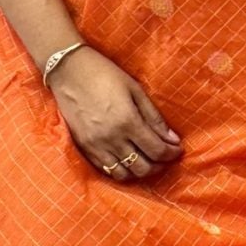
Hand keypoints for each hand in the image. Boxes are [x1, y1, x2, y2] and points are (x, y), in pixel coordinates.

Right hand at [48, 45, 182, 182]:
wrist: (68, 70)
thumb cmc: (104, 74)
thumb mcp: (135, 89)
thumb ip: (154, 117)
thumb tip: (172, 138)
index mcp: (128, 121)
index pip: (157, 150)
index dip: (171, 153)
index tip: (177, 149)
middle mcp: (112, 138)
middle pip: (143, 168)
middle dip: (159, 165)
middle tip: (164, 156)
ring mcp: (96, 145)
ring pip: (124, 174)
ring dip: (140, 171)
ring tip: (147, 160)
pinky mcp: (84, 147)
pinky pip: (106, 170)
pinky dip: (121, 170)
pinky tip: (127, 160)